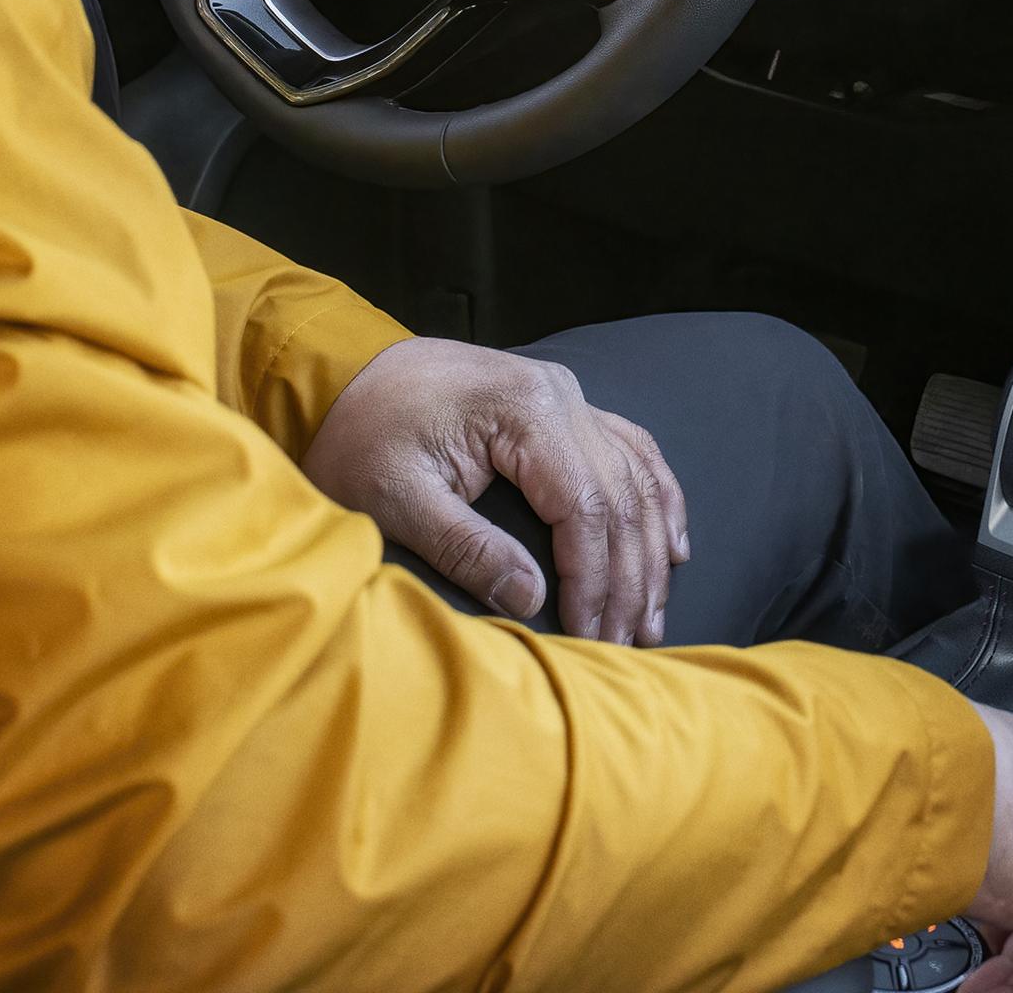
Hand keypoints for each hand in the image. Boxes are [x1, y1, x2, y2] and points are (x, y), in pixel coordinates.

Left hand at [301, 337, 690, 643]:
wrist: (340, 371)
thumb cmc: (360, 434)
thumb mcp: (396, 498)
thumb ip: (466, 549)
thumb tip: (533, 599)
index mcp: (524, 411)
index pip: (585, 506)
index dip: (594, 578)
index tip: (592, 634)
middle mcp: (561, 395)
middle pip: (620, 496)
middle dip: (629, 577)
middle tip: (628, 641)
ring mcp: (566, 396)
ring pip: (636, 477)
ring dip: (650, 549)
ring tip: (651, 615)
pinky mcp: (561, 405)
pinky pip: (630, 452)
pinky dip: (657, 500)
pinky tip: (672, 544)